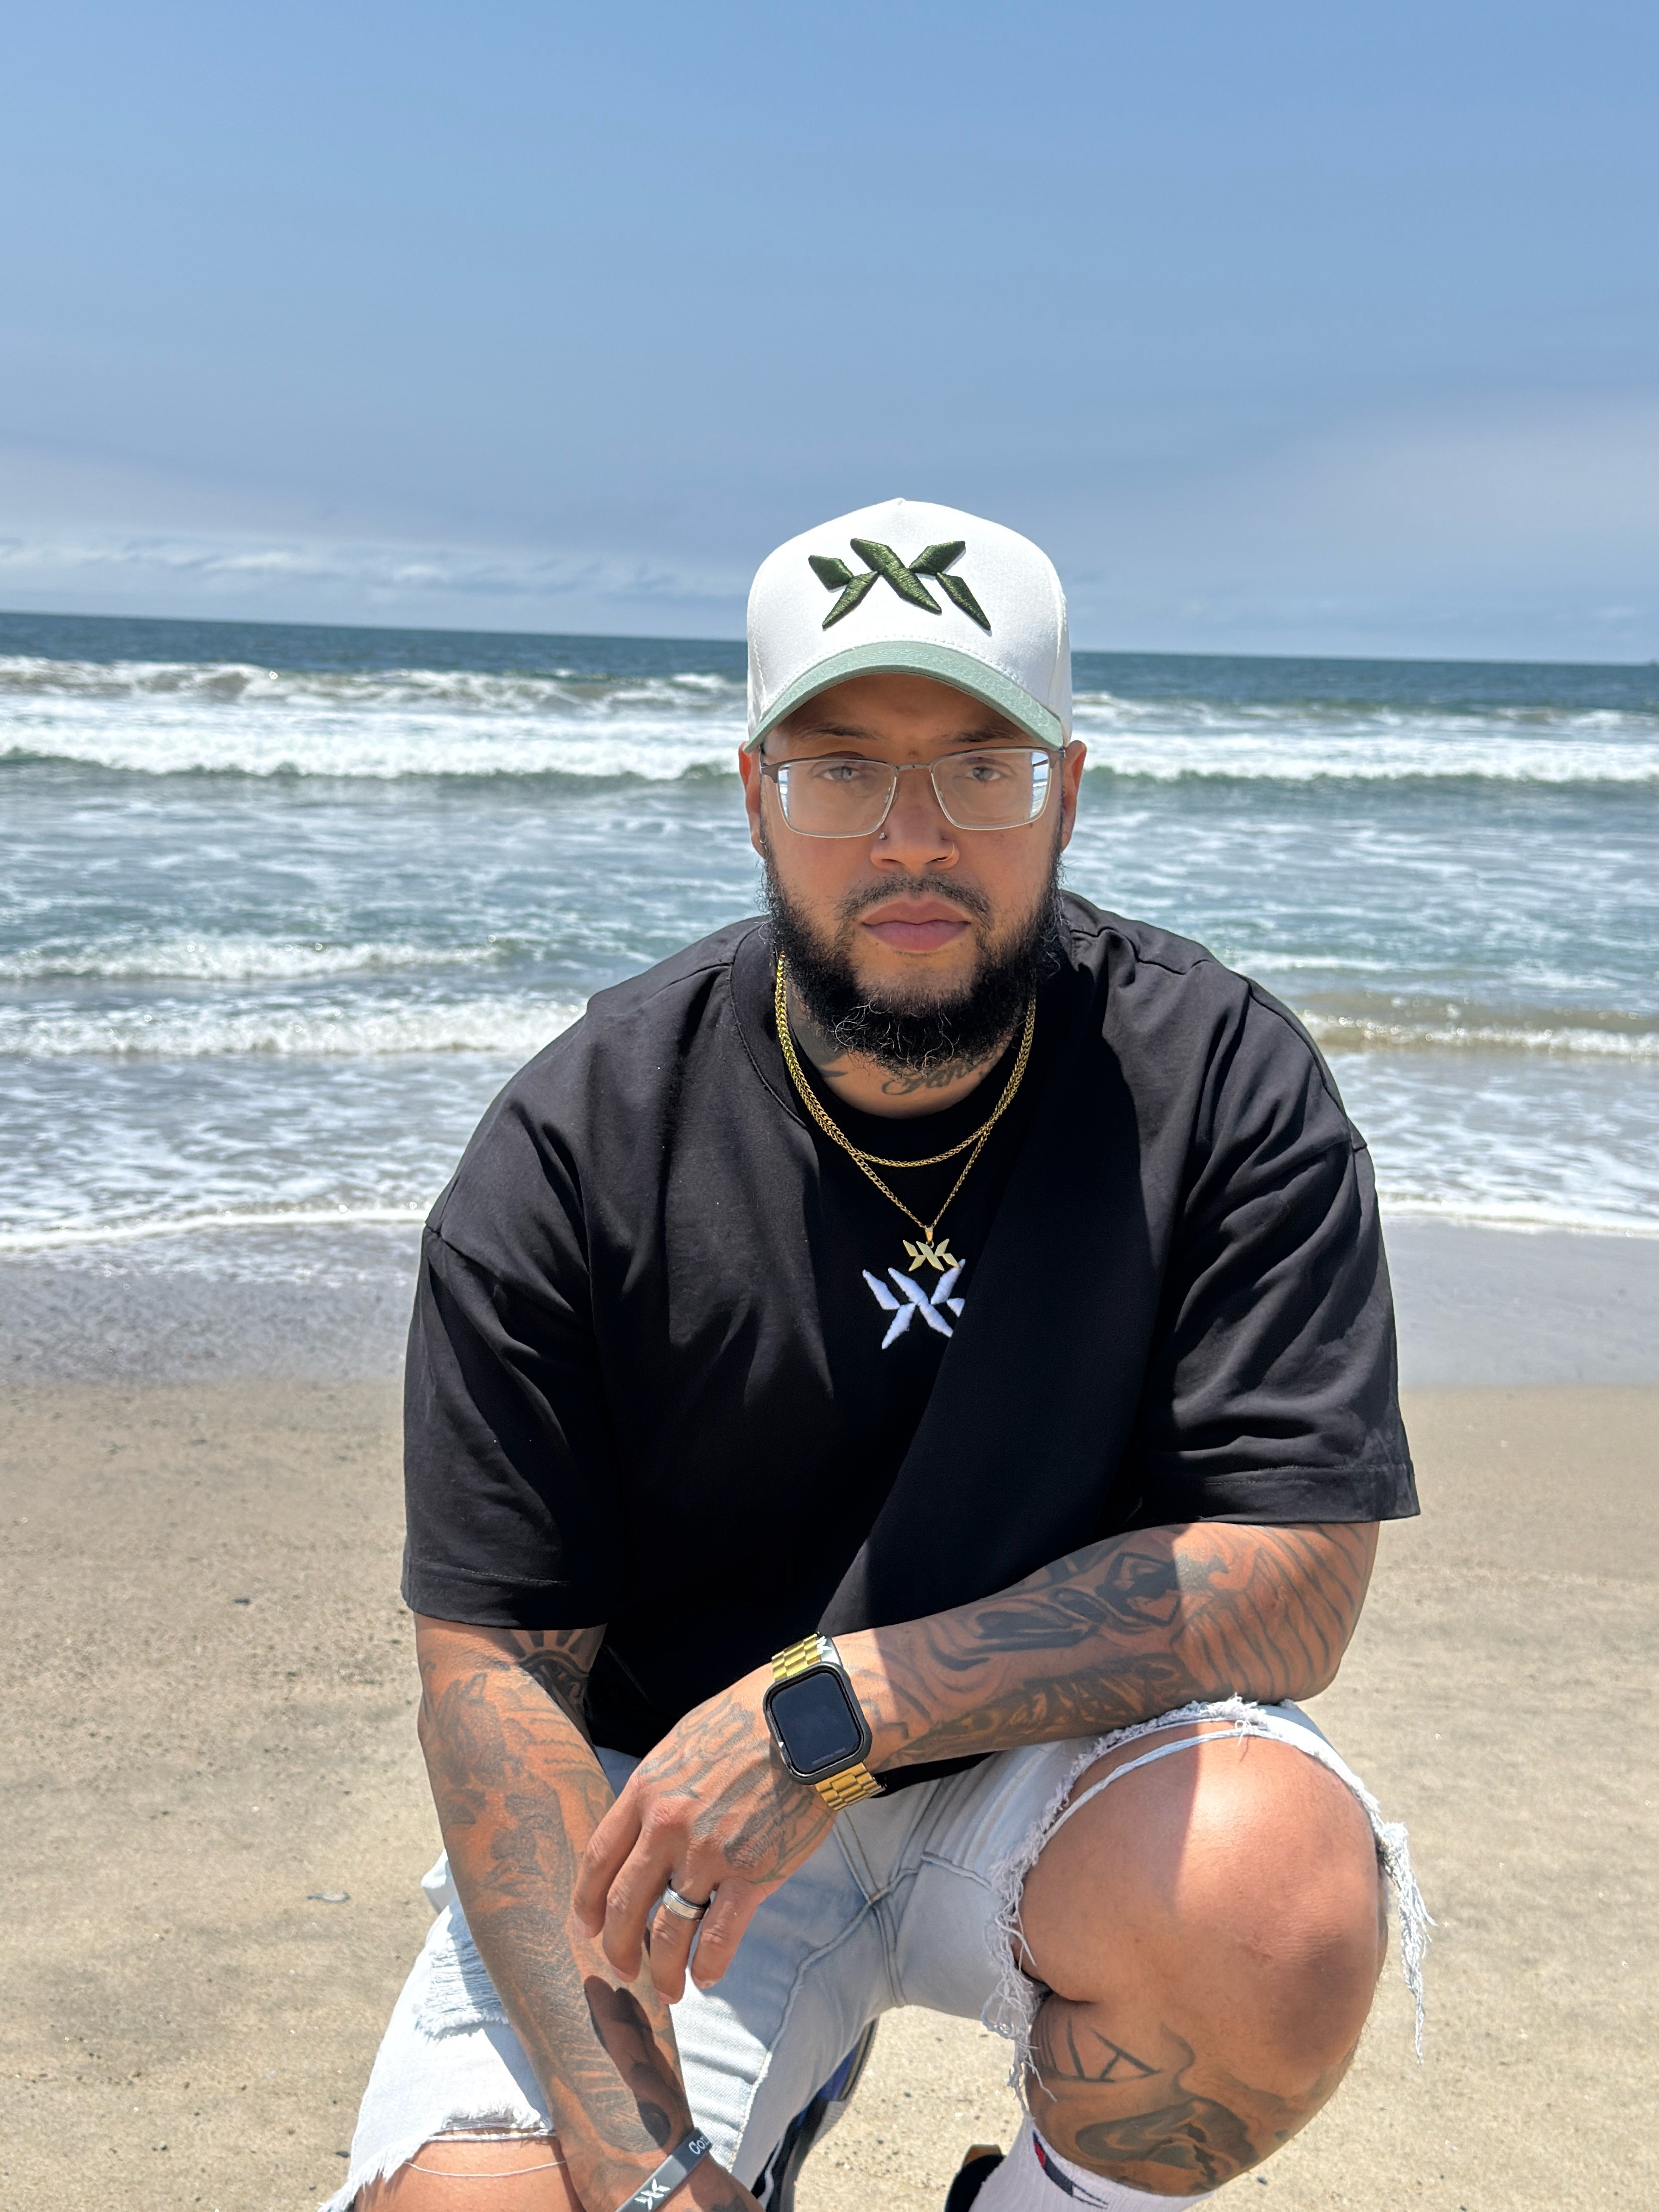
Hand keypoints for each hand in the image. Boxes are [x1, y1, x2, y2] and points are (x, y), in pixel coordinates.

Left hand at [572, 1669, 833, 1999]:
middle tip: (623, 1969)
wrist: (806, 1724)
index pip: (598, 1861)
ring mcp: (709, 1854)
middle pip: (625, 1905)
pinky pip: (718, 1938)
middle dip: (618, 1947)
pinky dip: (707, 1967)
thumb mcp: (681, 1747)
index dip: (587, 1903)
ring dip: (662, 1970)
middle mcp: (668, 1828)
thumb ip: (657, 1792)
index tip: (586, 1928)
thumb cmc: (745, 1726)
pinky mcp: (752, 1875)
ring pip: (668, 1932)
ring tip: (668, 1989)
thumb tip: (641, 1832)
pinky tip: (705, 1978)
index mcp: (646, 1793)